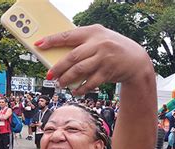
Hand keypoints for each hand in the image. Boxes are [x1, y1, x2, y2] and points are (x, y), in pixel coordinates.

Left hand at [36, 24, 151, 95]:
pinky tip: (75, 91)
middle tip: (49, 76)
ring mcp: (104, 58)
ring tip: (60, 84)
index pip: (67, 36)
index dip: (51, 40)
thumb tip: (57, 58)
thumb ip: (81, 45)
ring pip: (79, 70)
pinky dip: (80, 88)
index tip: (38, 45)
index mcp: (93, 32)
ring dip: (66, 79)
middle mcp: (99, 43)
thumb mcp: (98, 40)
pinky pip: (89, 82)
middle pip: (72, 57)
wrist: (136, 60)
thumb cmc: (110, 49)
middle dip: (58, 68)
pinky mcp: (108, 71)